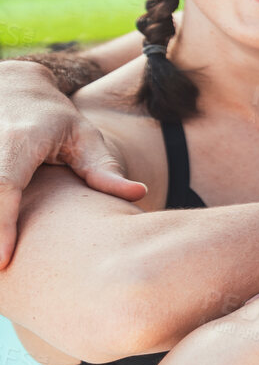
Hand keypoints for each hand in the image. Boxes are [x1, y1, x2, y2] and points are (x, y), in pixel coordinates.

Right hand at [0, 61, 145, 266]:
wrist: (10, 87)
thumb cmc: (53, 118)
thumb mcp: (83, 136)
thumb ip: (104, 168)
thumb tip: (139, 193)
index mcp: (18, 141)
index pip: (2, 184)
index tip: (3, 261)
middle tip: (2, 277)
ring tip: (2, 274)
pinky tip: (0, 255)